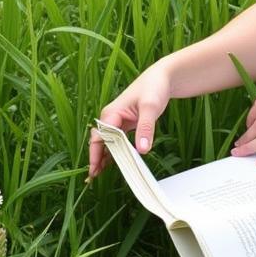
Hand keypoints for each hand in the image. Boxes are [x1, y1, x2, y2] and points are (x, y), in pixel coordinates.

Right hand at [88, 63, 171, 180]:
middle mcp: (111, 117)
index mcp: (112, 113)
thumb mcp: (151, 108)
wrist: (162, 78)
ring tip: (98, 174)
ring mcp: (118, 121)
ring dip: (103, 156)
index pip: (99, 137)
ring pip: (107, 142)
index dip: (96, 154)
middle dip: (95, 158)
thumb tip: (142, 150)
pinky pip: (116, 140)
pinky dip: (113, 151)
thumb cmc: (154, 88)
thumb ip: (146, 128)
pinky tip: (113, 162)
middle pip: (100, 141)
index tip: (95, 170)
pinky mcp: (126, 124)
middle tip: (93, 177)